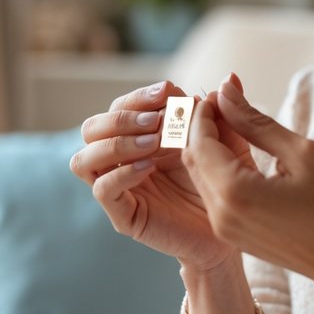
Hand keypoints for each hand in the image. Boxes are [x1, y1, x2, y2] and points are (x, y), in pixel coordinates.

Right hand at [70, 80, 255, 271]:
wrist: (229, 233)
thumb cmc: (223, 184)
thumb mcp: (228, 144)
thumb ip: (223, 114)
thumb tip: (228, 79)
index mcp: (138, 138)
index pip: (120, 107)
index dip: (140, 96)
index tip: (170, 91)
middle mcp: (122, 161)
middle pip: (92, 128)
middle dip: (121, 117)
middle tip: (156, 120)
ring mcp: (119, 189)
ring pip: (84, 159)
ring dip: (116, 144)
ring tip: (152, 142)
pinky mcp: (124, 216)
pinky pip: (102, 190)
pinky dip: (121, 174)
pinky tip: (148, 167)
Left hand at [181, 75, 313, 297]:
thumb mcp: (302, 153)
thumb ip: (256, 122)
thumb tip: (227, 91)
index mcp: (235, 192)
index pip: (199, 140)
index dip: (206, 110)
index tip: (225, 89)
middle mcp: (220, 213)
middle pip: (192, 158)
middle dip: (202, 124)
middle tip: (226, 98)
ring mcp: (224, 228)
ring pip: (200, 175)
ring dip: (209, 144)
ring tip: (233, 118)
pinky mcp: (232, 234)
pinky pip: (214, 192)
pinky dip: (219, 166)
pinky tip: (239, 148)